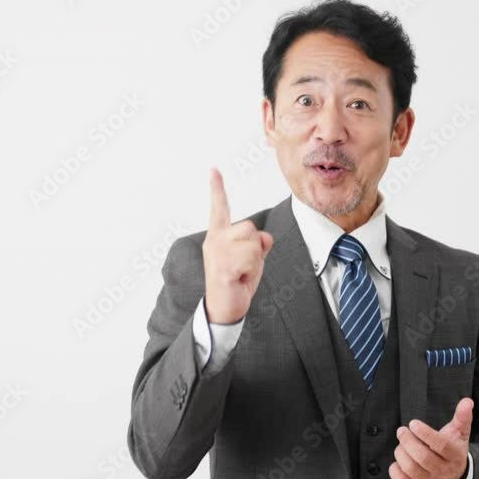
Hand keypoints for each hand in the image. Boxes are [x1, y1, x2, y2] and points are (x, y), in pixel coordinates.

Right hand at [202, 168, 273, 323]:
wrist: (224, 309)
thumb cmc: (236, 282)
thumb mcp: (251, 258)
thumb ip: (257, 243)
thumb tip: (264, 236)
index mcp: (218, 236)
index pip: (219, 209)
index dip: (217, 188)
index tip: (214, 170)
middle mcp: (214, 241)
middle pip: (249, 227)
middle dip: (256, 247)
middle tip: (245, 266)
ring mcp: (217, 254)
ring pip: (253, 242)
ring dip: (255, 260)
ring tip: (243, 273)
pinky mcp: (223, 267)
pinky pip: (251, 257)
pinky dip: (252, 270)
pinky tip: (240, 279)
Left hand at [389, 397, 473, 478]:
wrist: (456, 475)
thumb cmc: (453, 449)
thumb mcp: (460, 432)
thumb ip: (462, 416)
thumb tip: (467, 402)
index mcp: (455, 455)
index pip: (440, 445)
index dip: (425, 433)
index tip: (414, 423)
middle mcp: (444, 471)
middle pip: (423, 457)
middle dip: (408, 441)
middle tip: (402, 431)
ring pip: (411, 469)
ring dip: (401, 453)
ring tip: (401, 444)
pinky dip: (395, 470)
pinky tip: (398, 461)